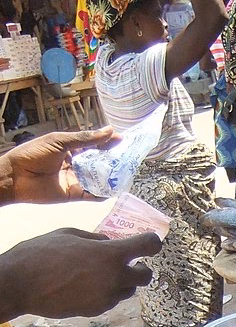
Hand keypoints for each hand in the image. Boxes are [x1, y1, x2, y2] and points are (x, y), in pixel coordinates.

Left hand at [0, 128, 119, 203]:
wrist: (15, 177)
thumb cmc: (33, 154)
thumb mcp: (60, 141)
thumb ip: (85, 139)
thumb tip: (109, 131)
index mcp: (71, 148)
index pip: (94, 144)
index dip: (108, 142)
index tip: (123, 140)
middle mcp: (75, 164)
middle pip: (99, 162)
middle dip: (113, 160)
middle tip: (129, 159)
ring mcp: (75, 179)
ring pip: (98, 179)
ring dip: (111, 177)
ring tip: (125, 174)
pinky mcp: (74, 194)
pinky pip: (92, 195)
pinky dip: (102, 194)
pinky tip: (113, 191)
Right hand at [0, 229, 160, 320]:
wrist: (19, 285)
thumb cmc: (41, 253)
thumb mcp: (70, 234)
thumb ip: (96, 239)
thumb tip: (109, 243)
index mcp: (111, 254)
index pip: (150, 245)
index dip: (152, 242)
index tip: (147, 242)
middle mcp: (115, 278)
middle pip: (147, 276)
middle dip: (141, 268)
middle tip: (130, 262)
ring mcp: (106, 298)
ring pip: (128, 291)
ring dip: (123, 282)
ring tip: (102, 273)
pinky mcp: (95, 311)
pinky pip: (111, 301)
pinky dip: (107, 293)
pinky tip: (88, 286)